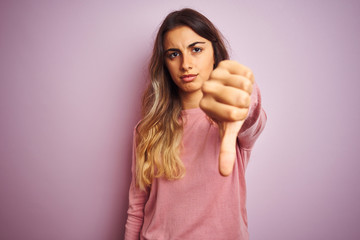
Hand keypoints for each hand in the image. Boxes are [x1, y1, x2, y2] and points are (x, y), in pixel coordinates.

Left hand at [200, 60, 254, 175]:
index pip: (233, 113)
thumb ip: (225, 150)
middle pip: (238, 97)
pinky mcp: (225, 63)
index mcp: (205, 106)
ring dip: (247, 90)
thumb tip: (224, 173)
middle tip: (239, 101)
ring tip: (240, 91)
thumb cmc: (232, 114)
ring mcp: (214, 75)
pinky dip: (247, 77)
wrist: (235, 95)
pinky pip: (244, 71)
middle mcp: (206, 89)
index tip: (235, 112)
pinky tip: (240, 80)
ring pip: (243, 84)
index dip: (241, 114)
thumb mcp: (229, 131)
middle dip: (245, 102)